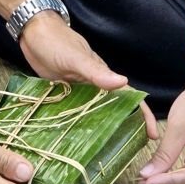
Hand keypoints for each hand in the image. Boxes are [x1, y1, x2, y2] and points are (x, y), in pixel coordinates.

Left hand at [18, 11, 157, 136]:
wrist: (31, 33)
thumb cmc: (55, 41)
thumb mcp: (75, 57)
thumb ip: (96, 71)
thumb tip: (123, 82)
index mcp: (102, 76)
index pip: (128, 97)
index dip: (142, 114)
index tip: (152, 134)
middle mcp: (93, 85)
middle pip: (114, 108)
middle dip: (126, 127)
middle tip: (134, 150)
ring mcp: (78, 90)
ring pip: (95, 112)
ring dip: (103, 128)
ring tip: (109, 151)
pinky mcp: (63, 94)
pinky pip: (76, 111)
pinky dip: (80, 124)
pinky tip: (78, 139)